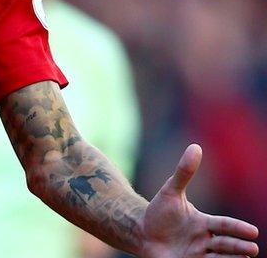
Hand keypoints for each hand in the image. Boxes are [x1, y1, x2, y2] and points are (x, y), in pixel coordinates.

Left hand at [140, 144, 258, 257]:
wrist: (140, 232)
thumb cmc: (158, 212)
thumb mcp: (170, 191)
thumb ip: (184, 172)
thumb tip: (195, 146)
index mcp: (204, 223)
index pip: (224, 225)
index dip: (237, 228)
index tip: (252, 231)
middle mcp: (204, 240)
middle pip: (225, 244)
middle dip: (238, 247)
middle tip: (252, 249)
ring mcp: (197, 254)